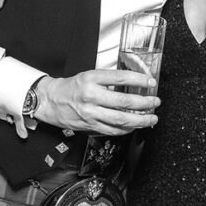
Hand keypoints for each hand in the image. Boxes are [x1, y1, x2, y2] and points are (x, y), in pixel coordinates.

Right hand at [32, 69, 158, 134]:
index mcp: (91, 79)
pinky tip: (135, 126)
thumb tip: (133, 82)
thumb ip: (108, 80)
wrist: (50, 101)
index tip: (151, 82)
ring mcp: (90, 113)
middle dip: (144, 103)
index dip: (139, 80)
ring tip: (151, 118)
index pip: (120, 78)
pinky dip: (127, 129)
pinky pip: (113, 130)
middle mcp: (91, 96)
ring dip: (140, 120)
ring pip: (121, 119)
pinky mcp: (90, 126)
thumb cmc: (71, 87)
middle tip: (155, 102)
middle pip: (124, 102)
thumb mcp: (88, 76)